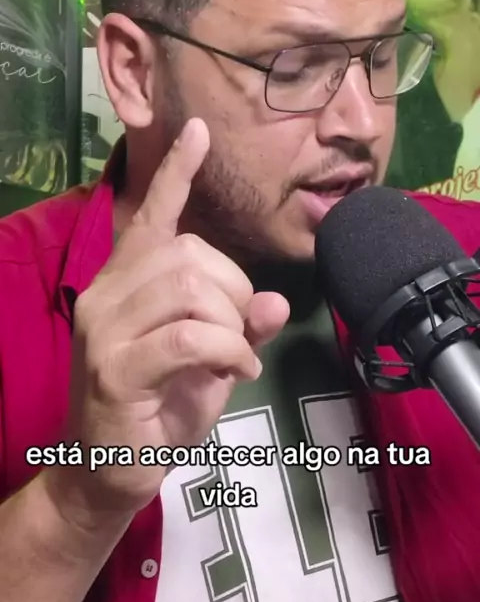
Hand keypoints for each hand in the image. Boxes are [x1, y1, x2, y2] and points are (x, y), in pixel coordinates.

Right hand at [56, 118, 288, 516]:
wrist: (106, 472)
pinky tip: (235, 371)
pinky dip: (227, 350)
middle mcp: (107, 293)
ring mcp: (105, 327)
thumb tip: (277, 303)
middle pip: (191, 254)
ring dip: (230, 324)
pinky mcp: (114, 366)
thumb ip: (239, 326)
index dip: (177, 172)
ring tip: (234, 359)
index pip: (153, 216)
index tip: (196, 129)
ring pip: (191, 288)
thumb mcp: (209, 363)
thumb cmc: (157, 411)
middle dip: (235, 292)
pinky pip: (190, 335)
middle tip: (237, 336)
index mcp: (126, 282)